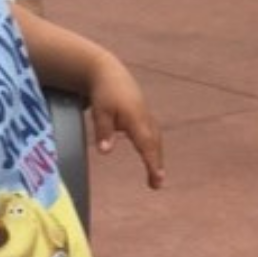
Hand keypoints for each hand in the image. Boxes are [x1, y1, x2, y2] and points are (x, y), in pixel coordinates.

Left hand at [85, 58, 164, 189]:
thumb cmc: (103, 92)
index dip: (152, 162)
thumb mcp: (99, 111)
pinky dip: (154, 146)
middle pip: (154, 144)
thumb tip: (106, 152)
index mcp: (135, 117)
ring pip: (155, 139)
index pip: (146, 144)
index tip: (158, 178)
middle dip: (157, 164)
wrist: (108, 72)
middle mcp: (144, 117)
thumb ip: (104, 131)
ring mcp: (146, 115)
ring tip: (156, 176)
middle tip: (157, 185)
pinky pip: (152, 133)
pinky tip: (151, 156)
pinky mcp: (143, 114)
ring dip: (157, 156)